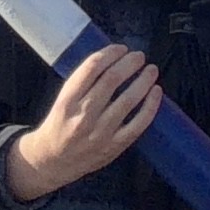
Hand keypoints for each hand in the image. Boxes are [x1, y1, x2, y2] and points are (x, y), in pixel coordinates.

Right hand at [2, 44, 160, 200]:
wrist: (53, 161)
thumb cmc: (60, 124)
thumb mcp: (63, 99)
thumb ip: (83, 82)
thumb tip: (114, 59)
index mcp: (68, 100)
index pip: (91, 68)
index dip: (110, 53)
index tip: (121, 48)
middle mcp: (83, 115)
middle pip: (112, 80)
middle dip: (130, 63)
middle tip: (139, 56)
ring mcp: (100, 132)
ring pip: (128, 100)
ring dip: (144, 81)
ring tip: (151, 70)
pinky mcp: (114, 146)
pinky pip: (138, 123)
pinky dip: (150, 106)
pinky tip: (156, 92)